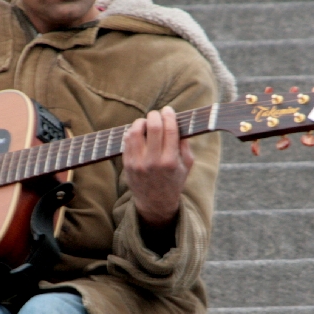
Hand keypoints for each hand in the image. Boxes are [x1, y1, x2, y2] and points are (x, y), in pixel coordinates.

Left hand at [121, 106, 193, 228]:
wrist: (155, 203)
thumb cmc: (174, 180)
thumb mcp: (186, 165)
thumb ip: (184, 144)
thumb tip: (177, 122)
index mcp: (170, 161)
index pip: (169, 130)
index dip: (169, 115)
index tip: (168, 110)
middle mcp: (153, 162)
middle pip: (152, 127)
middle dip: (155, 115)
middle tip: (157, 114)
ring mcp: (137, 163)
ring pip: (135, 132)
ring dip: (141, 122)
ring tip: (146, 122)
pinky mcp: (127, 164)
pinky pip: (127, 141)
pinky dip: (132, 132)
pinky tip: (138, 132)